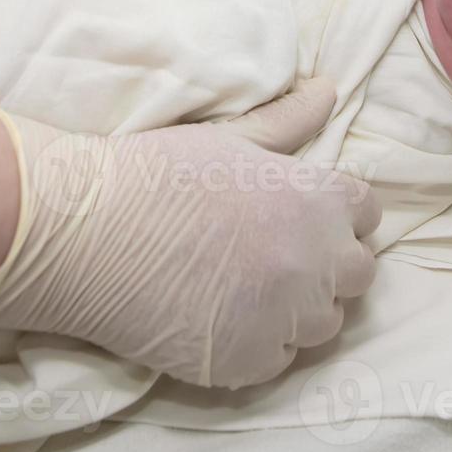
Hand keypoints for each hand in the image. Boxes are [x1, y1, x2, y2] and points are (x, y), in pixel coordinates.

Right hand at [0, 79, 378, 388]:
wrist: (84, 233)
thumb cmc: (152, 174)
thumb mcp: (227, 139)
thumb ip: (288, 121)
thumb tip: (329, 89)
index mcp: (314, 198)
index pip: (366, 212)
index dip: (336, 213)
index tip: (300, 216)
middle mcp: (314, 261)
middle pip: (359, 272)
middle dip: (327, 263)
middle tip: (273, 254)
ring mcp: (284, 318)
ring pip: (325, 323)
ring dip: (298, 308)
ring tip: (244, 288)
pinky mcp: (250, 362)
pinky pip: (280, 360)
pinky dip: (259, 344)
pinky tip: (218, 317)